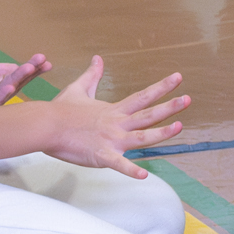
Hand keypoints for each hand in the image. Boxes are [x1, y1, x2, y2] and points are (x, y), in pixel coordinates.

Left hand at [0, 54, 50, 107]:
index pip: (14, 74)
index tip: (42, 59)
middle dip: (30, 73)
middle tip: (45, 63)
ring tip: (31, 69)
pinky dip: (2, 97)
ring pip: (7, 92)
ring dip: (19, 81)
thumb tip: (10, 66)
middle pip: (16, 83)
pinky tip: (10, 88)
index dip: (28, 67)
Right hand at [43, 57, 188, 177]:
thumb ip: (92, 75)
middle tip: (188, 99)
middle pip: (148, 114)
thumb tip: (97, 59)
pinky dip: (131, 170)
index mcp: (115, 110)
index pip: (143, 96)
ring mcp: (111, 139)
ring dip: (161, 133)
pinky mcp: (101, 155)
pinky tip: (144, 175)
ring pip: (142, 137)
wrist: (45, 125)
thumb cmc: (61, 109)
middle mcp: (117, 123)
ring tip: (179, 127)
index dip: (162, 87)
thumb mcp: (79, 89)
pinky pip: (118, 164)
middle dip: (169, 107)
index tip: (178, 78)